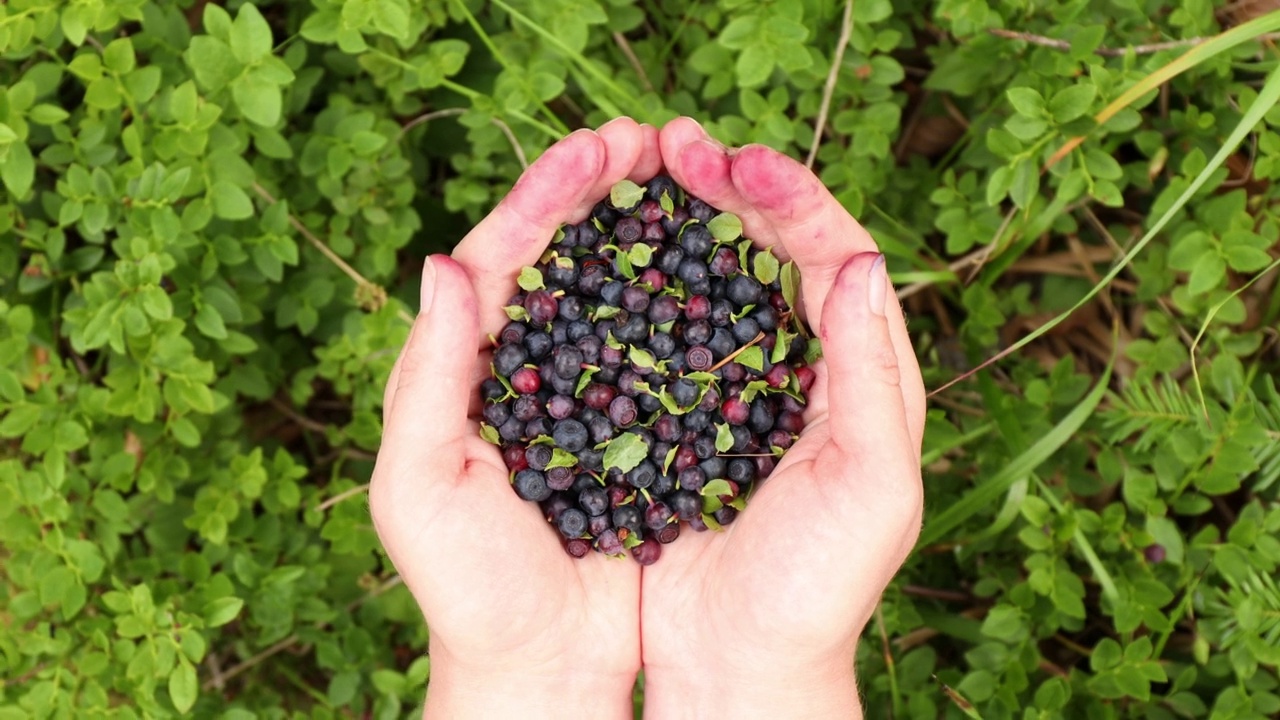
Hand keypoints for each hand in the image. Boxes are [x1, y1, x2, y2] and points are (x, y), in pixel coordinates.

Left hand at [369, 119, 662, 718]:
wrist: (537, 665)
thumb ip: (428, 379)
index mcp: (462, 368)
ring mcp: (583, 393)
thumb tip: (445, 264)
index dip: (544, 198)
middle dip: (595, 191)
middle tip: (645, 138)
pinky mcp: (635, 427)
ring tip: (684, 175)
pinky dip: (683, 299)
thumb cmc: (466, 587)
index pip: (498, 258)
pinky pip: (659, 346)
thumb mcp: (421, 487)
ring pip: (612, 289)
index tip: (595, 149)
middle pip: (558, 256)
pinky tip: (718, 263)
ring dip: (643, 229)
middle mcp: (521, 366)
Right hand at [638, 119, 926, 718]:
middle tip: (675, 143)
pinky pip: (666, 327)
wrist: (741, 662)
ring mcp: (740, 385)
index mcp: (864, 375)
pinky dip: (644, 279)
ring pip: (718, 276)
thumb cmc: (819, 587)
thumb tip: (862, 261)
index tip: (739, 163)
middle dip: (732, 189)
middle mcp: (806, 366)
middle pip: (776, 250)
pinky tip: (612, 247)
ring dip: (686, 217)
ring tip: (644, 167)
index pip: (836, 258)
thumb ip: (872, 376)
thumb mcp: (868, 484)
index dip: (793, 201)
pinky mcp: (684, 409)